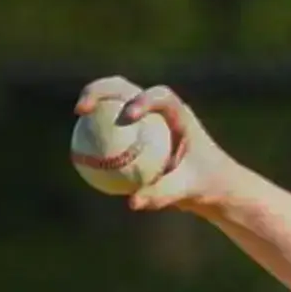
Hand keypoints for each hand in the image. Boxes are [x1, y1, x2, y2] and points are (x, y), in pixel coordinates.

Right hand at [72, 76, 245, 214]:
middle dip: (102, 89)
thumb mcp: (188, 191)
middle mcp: (160, 110)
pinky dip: (95, 132)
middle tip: (84, 108)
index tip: (127, 117)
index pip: (160, 97)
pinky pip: (111, 127)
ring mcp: (145, 117)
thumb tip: (132, 203)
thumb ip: (163, 194)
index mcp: (180, 115)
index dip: (142, 100)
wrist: (213, 184)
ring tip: (77, 115)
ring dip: (93, 100)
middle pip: (126, 88)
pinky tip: (79, 146)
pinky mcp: (134, 129)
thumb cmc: (206, 185)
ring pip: (114, 101)